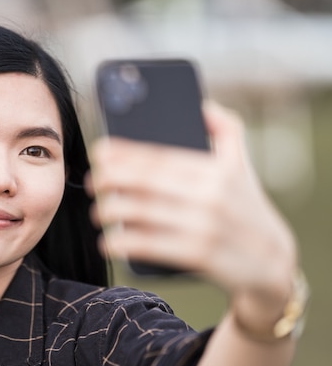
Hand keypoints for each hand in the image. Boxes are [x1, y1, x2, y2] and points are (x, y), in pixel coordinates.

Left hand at [86, 102, 297, 325]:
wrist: (272, 262)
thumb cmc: (248, 207)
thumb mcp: (243, 165)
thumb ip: (226, 129)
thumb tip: (199, 103)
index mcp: (215, 170)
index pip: (159, 157)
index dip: (123, 153)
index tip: (99, 151)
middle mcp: (210, 196)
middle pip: (144, 183)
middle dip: (110, 180)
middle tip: (93, 183)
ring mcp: (204, 226)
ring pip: (142, 214)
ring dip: (111, 211)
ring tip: (98, 212)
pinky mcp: (198, 255)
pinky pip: (150, 246)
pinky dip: (123, 242)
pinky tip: (108, 242)